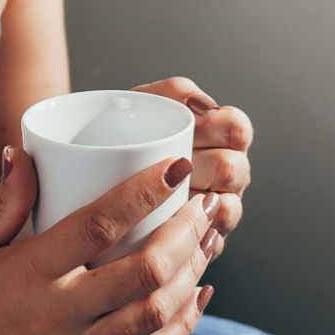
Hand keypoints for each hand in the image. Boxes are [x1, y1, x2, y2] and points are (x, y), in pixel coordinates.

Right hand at [0, 146, 218, 334]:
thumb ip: (3, 202)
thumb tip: (26, 151)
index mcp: (28, 273)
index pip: (98, 225)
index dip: (143, 193)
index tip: (177, 166)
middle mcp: (59, 314)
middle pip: (143, 271)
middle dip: (186, 232)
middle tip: (207, 202)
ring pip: (156, 312)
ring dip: (192, 271)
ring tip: (208, 237)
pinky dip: (185, 321)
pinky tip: (200, 290)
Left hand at [131, 77, 250, 242]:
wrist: (96, 176)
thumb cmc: (127, 135)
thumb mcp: (146, 103)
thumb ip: (175, 92)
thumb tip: (200, 105)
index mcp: (222, 137)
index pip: (238, 129)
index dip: (216, 127)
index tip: (187, 127)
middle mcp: (228, 173)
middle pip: (233, 169)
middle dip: (200, 166)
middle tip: (170, 163)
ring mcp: (220, 208)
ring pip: (226, 208)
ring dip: (196, 203)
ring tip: (170, 195)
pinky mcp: (205, 242)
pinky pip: (209, 242)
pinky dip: (191, 236)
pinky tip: (170, 227)